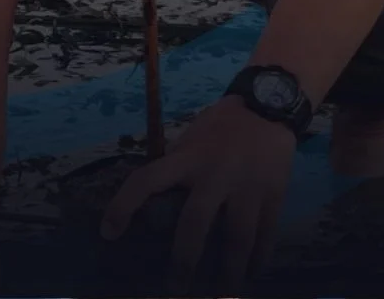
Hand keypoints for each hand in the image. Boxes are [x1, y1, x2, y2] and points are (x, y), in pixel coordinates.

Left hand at [101, 94, 295, 291]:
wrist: (268, 104)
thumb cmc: (221, 125)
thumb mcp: (191, 139)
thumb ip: (177, 169)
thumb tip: (155, 207)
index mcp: (187, 158)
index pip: (146, 180)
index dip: (122, 206)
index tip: (108, 233)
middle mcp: (215, 174)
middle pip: (194, 224)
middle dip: (183, 261)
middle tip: (174, 290)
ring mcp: (247, 186)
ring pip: (236, 239)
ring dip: (228, 273)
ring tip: (221, 295)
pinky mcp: (274, 195)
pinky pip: (266, 235)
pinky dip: (258, 260)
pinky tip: (250, 275)